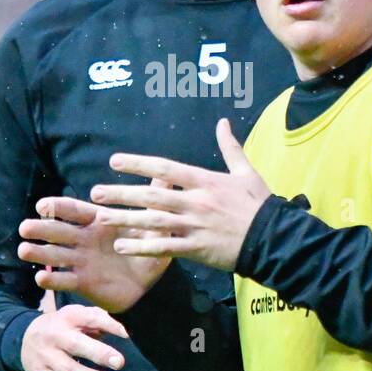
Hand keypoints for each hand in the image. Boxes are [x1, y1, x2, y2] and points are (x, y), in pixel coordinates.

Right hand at [17, 191, 170, 312]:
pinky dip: (52, 280)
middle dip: (41, 229)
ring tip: (24, 250)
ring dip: (39, 252)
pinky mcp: (82, 283)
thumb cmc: (147, 250)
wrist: (149, 286)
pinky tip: (40, 279)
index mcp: (97, 222)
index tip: (42, 205)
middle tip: (25, 227)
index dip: (58, 208)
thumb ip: (155, 200)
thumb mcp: (153, 225)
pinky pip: (65, 280)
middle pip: (58, 232)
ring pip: (56, 255)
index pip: (74, 212)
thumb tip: (169, 173)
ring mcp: (80, 262)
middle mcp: (83, 240)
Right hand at [18, 304, 128, 370]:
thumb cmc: (62, 327)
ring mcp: (45, 358)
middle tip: (119, 363)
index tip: (126, 335)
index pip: (88, 318)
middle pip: (75, 345)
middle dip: (99, 354)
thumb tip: (122, 332)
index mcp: (66, 318)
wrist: (24, 337)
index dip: (108, 325)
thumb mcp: (76, 315)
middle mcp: (53, 337)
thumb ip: (97, 319)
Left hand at [90, 119, 270, 271]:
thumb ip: (230, 148)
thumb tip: (223, 122)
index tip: (115, 161)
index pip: (165, 168)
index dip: (138, 164)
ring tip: (101, 218)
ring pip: (153, 221)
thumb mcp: (246, 172)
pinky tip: (122, 245)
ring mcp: (195, 225)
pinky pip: (164, 247)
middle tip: (96, 192)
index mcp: (205, 181)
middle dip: (122, 193)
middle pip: (152, 195)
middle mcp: (196, 201)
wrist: (275, 239)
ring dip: (125, 219)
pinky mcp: (197, 248)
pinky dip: (142, 246)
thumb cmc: (260, 205)